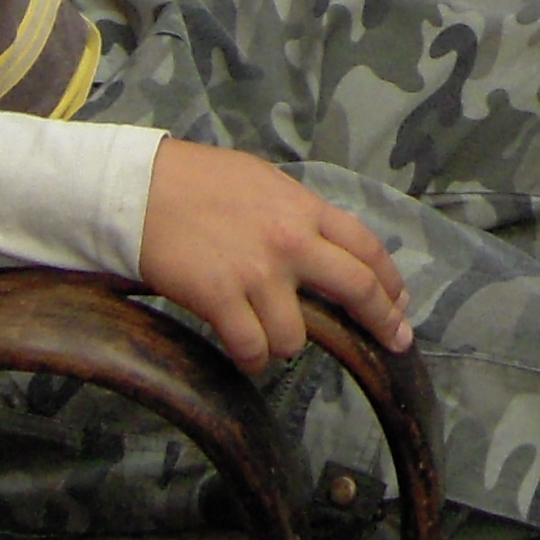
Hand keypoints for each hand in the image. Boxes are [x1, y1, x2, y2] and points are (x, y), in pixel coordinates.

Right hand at [136, 139, 410, 366]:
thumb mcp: (262, 183)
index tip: (400, 302)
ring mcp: (257, 273)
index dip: (390, 279)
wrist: (139, 187)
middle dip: (382, 320)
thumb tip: (322, 244)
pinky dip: (251, 359)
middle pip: (356, 288)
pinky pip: (252, 349)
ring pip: (297, 337)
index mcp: (303, 208)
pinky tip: (245, 352)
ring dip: (286, 344)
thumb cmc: (196, 180)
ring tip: (268, 335)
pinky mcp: (219, 299)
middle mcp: (290, 241)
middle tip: (395, 342)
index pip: (366, 245)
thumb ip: (296, 214)